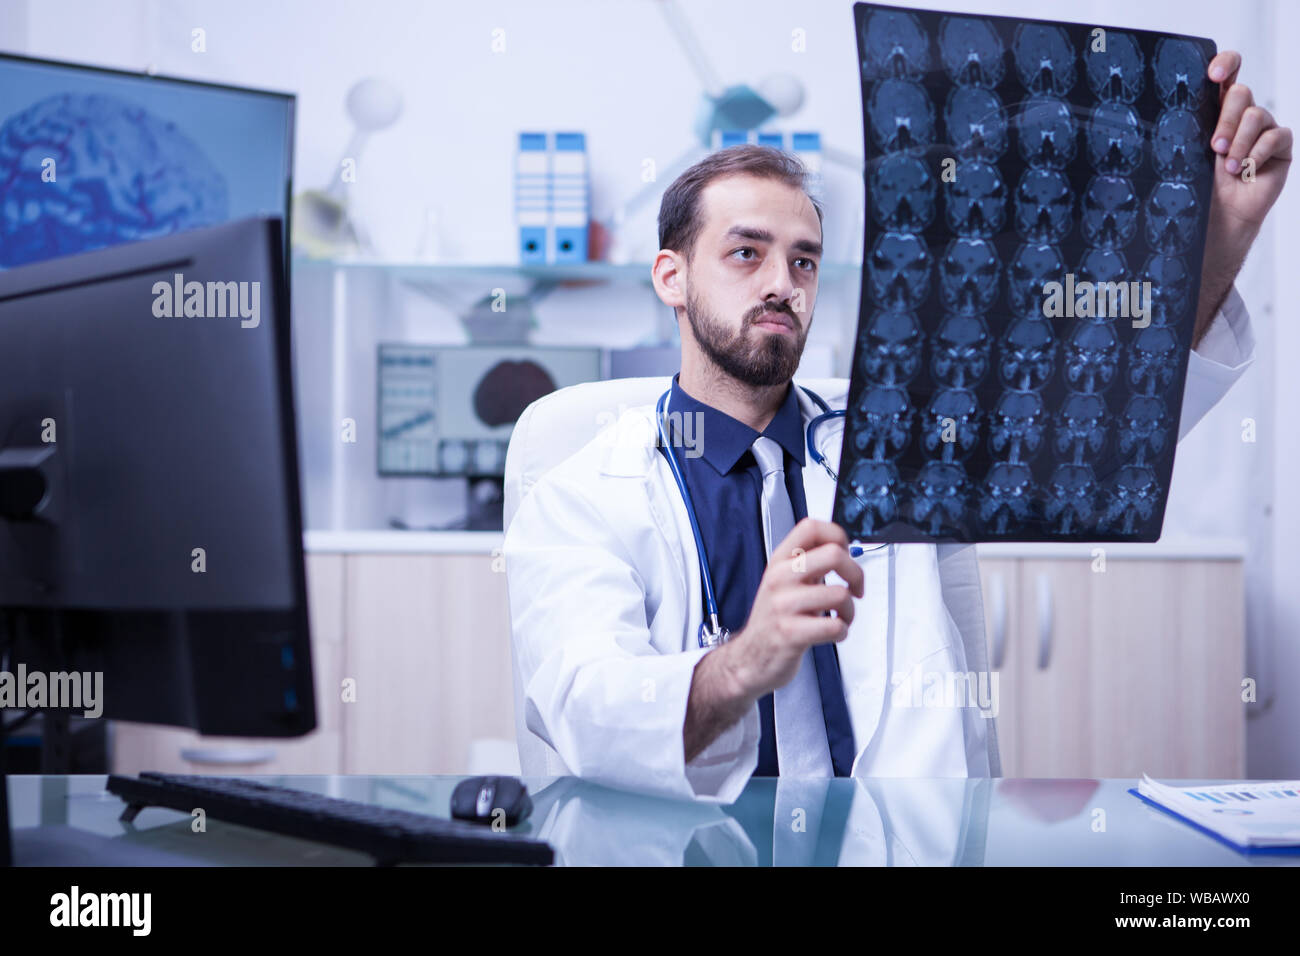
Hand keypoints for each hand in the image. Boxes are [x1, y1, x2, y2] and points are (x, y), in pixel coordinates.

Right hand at [719, 518, 864, 697]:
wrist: (749, 658)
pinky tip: (832, 632)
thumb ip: (807, 563)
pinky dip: (842, 631)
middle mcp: (780, 578)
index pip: (811, 527)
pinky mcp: (791, 633)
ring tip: (841, 617)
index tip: (845, 554)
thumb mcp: (783, 582)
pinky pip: (835, 626)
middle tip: (855, 588)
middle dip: (856, 573)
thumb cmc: (772, 620)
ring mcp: (783, 605)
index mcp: (779, 561)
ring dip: (850, 610)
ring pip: (840, 594)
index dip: (837, 536)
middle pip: (833, 555)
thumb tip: (840, 548)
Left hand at [1206, 50, 1291, 234]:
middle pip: (1241, 92)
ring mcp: (1263, 128)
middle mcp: (1241, 114)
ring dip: (1240, 142)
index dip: (1225, 64)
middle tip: (1214, 147)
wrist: (1219, 217)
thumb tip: (1170, 109)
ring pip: (1257, 114)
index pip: (1227, 72)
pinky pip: (1275, 136)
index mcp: (1216, 110)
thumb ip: (1189, 127)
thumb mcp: (1188, 153)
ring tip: (1229, 167)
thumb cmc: (1199, 186)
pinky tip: (1246, 170)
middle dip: (1226, 120)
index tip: (1213, 75)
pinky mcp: (1280, 145)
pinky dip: (1258, 154)